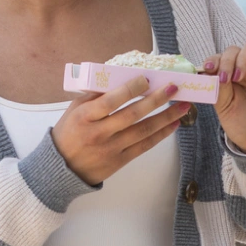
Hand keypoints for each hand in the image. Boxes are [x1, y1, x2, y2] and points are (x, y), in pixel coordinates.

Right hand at [51, 75, 191, 184]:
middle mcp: (99, 133)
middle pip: (132, 115)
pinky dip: (161, 134)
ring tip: (183, 106)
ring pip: (143, 131)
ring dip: (166, 117)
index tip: (147, 79)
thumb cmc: (69, 133)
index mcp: (85, 117)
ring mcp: (111, 148)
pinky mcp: (120, 161)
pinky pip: (145, 146)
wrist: (62, 168)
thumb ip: (96, 94)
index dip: (130, 89)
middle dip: (156, 100)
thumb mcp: (75, 109)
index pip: (110, 101)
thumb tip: (121, 77)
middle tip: (173, 88)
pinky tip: (173, 124)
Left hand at [205, 41, 245, 153]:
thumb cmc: (238, 123)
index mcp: (228, 75)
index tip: (207, 69)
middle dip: (226, 61)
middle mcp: (244, 70)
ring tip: (237, 76)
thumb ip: (218, 87)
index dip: (213, 59)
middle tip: (224, 78)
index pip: (219, 57)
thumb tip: (209, 70)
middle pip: (234, 50)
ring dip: (242, 57)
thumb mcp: (223, 106)